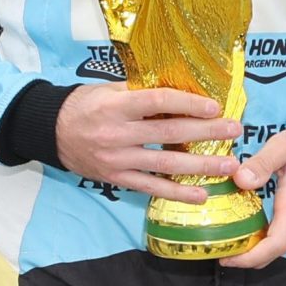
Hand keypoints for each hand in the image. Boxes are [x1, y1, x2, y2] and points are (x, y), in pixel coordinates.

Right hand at [52, 85, 240, 200]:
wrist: (51, 131)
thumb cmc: (84, 105)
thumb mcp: (107, 89)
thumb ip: (140, 91)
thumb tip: (181, 91)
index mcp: (115, 106)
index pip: (157, 102)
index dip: (188, 103)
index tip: (214, 105)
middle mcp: (117, 134)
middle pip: (168, 134)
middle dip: (206, 133)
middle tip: (234, 130)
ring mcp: (117, 160)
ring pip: (165, 164)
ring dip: (200, 166)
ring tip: (228, 165)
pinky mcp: (117, 178)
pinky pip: (151, 187)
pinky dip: (177, 193)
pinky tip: (201, 195)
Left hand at [223, 126, 285, 271]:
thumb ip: (262, 161)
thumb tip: (240, 179)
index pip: (275, 244)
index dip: (250, 258)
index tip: (228, 259)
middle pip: (275, 251)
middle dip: (247, 255)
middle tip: (222, 247)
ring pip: (282, 246)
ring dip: (259, 247)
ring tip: (235, 237)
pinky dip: (272, 240)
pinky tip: (257, 228)